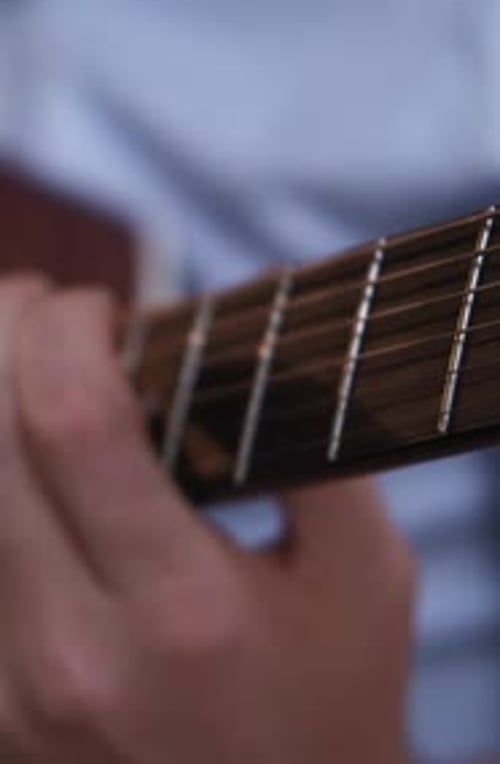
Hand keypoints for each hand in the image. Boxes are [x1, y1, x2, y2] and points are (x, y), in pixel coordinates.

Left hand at [0, 276, 416, 763]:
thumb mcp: (366, 573)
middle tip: (42, 305)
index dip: (67, 331)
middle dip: (3, 336)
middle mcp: (74, 652)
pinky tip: (30, 454)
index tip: (101, 308)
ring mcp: (13, 689)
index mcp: (182, 611)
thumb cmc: (333, 700)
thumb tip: (264, 310)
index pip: (75, 421)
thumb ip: (318, 434)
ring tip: (33, 366)